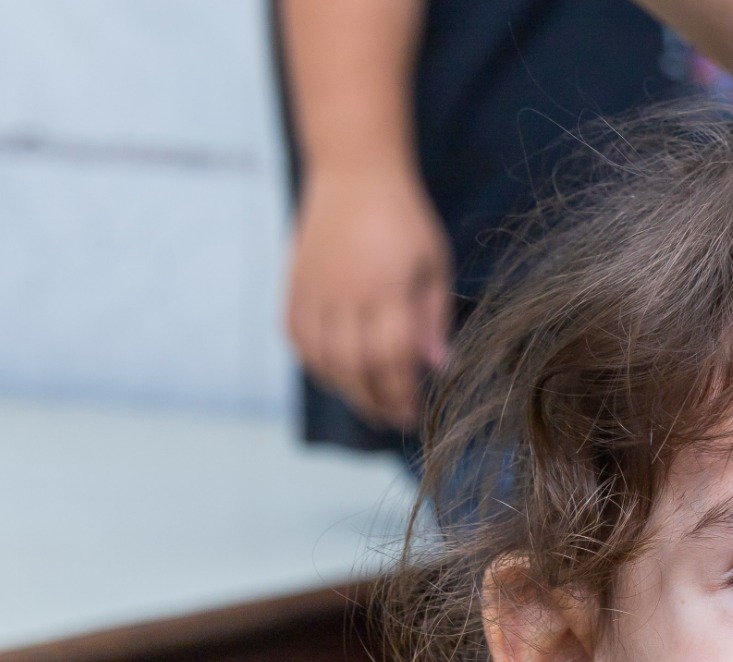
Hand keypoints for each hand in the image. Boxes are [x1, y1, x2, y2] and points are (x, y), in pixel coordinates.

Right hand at [284, 165, 452, 429]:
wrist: (353, 173)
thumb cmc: (404, 220)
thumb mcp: (433, 265)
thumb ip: (432, 318)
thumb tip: (438, 367)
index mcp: (387, 287)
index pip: (392, 356)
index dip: (402, 391)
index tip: (414, 412)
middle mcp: (346, 291)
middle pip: (354, 364)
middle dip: (375, 399)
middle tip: (393, 417)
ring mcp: (315, 287)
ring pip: (321, 356)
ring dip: (344, 388)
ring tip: (367, 401)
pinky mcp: (294, 282)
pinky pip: (296, 334)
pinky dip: (313, 361)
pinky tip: (334, 373)